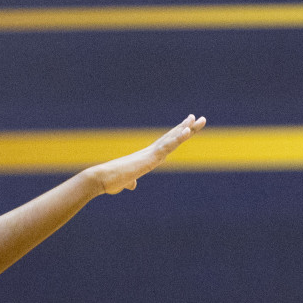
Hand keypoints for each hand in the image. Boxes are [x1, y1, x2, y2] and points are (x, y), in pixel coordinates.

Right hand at [86, 115, 206, 194]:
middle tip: (201, 118)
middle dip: (188, 128)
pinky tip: (187, 131)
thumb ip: (130, 182)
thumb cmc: (111, 180)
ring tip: (198, 119)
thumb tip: (132, 184)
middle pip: (173, 137)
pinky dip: (177, 138)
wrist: (101, 178)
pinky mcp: (150, 158)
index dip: (178, 134)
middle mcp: (151, 152)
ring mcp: (151, 153)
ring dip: (186, 129)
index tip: (188, 126)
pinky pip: (167, 146)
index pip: (167, 143)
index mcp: (147, 157)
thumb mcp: (125, 182)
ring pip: (172, 139)